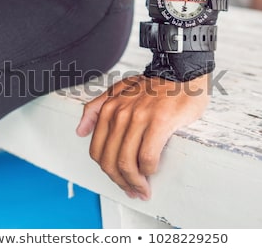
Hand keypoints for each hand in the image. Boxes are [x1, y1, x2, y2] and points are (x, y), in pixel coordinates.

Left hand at [76, 74, 210, 200]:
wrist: (181, 71)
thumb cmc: (153, 85)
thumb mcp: (118, 90)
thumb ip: (96, 108)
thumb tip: (80, 131)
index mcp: (109, 109)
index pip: (98, 151)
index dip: (106, 171)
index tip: (119, 179)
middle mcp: (120, 114)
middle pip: (110, 160)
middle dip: (120, 182)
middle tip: (132, 190)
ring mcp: (139, 117)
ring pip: (127, 162)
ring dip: (134, 182)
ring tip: (143, 189)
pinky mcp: (159, 122)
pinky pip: (148, 157)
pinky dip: (148, 171)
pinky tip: (153, 172)